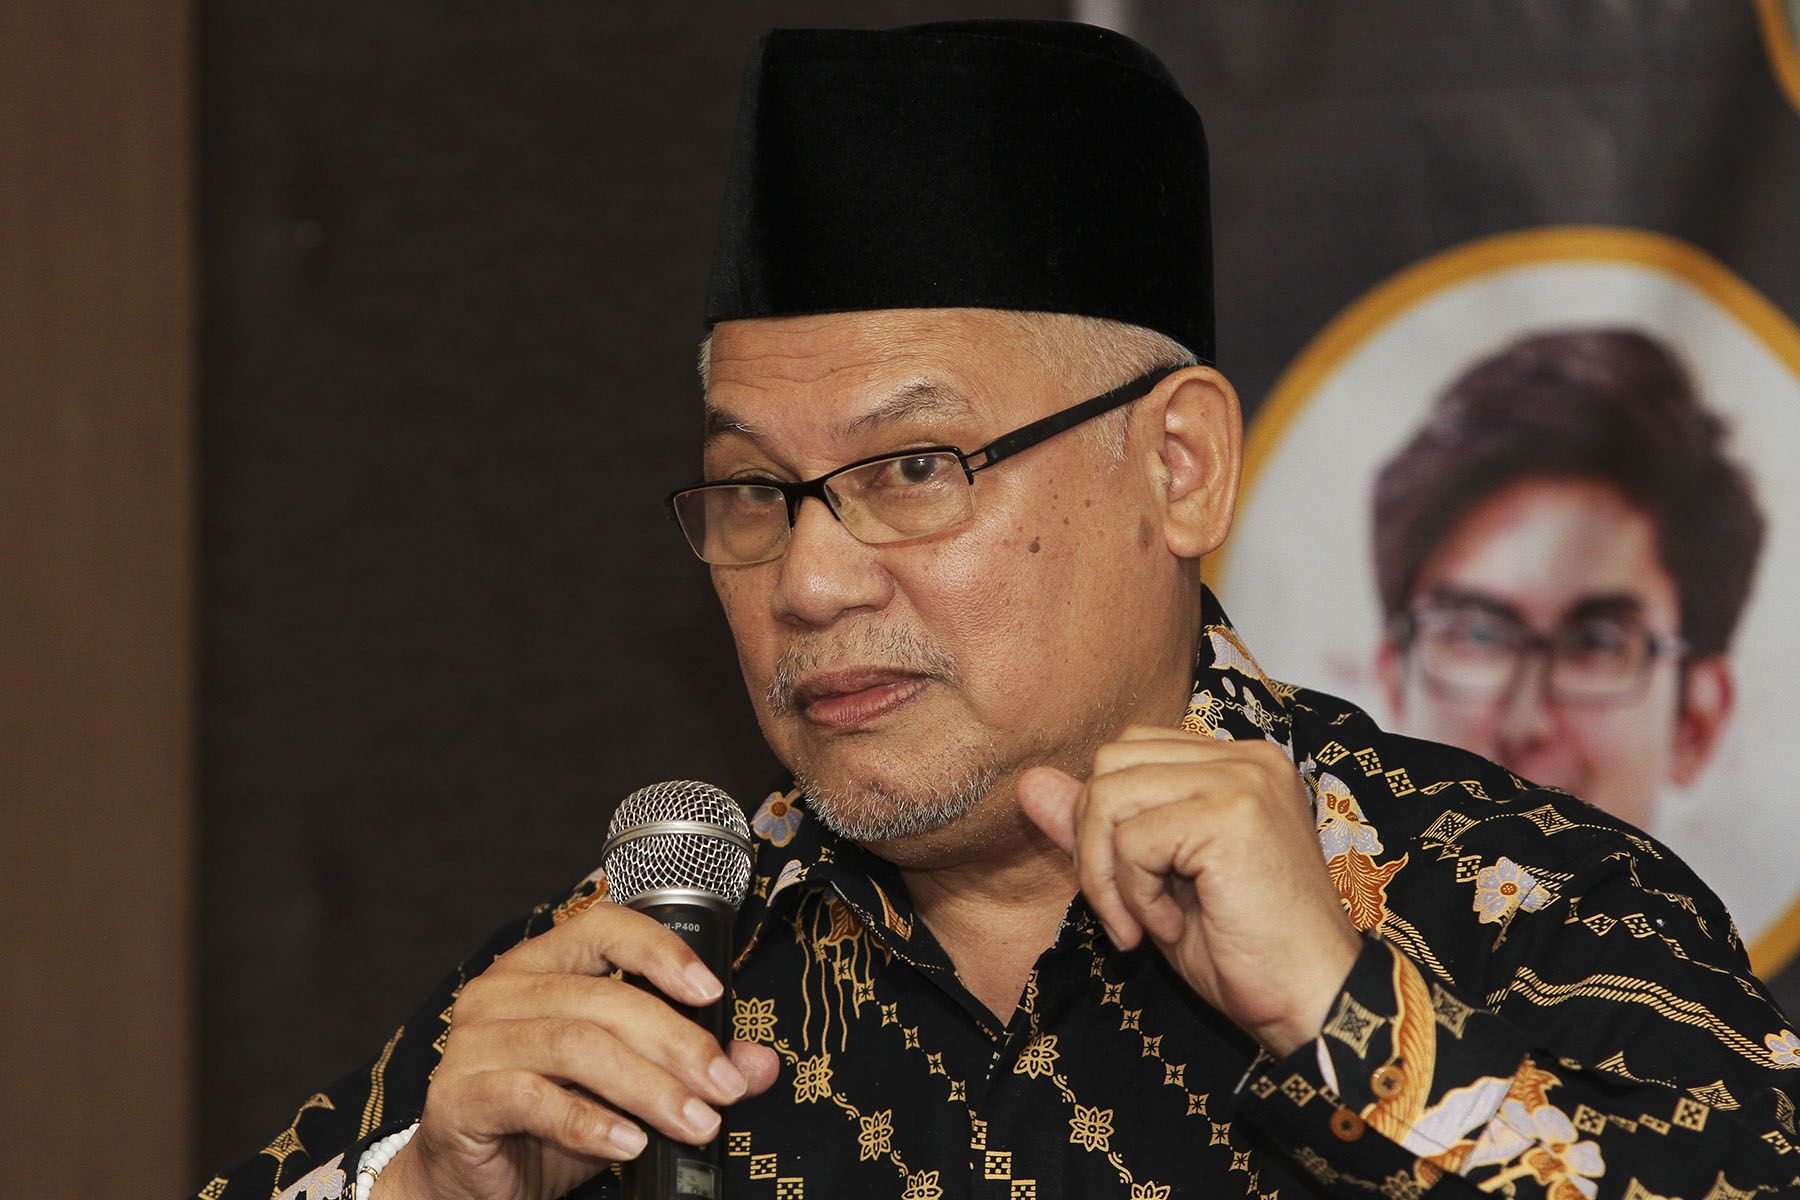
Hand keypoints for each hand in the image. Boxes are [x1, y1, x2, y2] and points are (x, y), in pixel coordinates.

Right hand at [373, 901, 779, 1199]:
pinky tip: (631, 1144)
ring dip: (648, 1088)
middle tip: (724, 1088)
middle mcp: (501, 990)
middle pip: (603, 998)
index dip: (661, 951)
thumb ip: (689, 1067)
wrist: (473, 1185)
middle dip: (677, 1045)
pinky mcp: (458, 1096)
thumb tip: (759, 1064)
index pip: (603, 927)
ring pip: (576, 1045)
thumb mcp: (628, 1089)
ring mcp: (474, 1041)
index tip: (713, 992)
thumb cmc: (546, 1121)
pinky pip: (533, 1098)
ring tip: (695, 1123)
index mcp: (541, 966)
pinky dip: (591, 1123)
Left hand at [1017, 726, 1360, 1056]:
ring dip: (1109, 874)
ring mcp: (1242, 779)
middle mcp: (1245, 757)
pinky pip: (1132, 839)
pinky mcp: (1230, 814)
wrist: (1313, 1003)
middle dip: (1094, 845)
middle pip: (1111, 764)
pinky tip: (1171, 928)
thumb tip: (1030, 782)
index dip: (1105, 820)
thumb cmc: (1242, 952)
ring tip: (1146, 924)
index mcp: (1236, 763)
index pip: (1129, 753)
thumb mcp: (1153, 883)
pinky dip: (1134, 893)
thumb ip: (1096, 828)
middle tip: (1124, 915)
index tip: (1126, 891)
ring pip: (1110, 795)